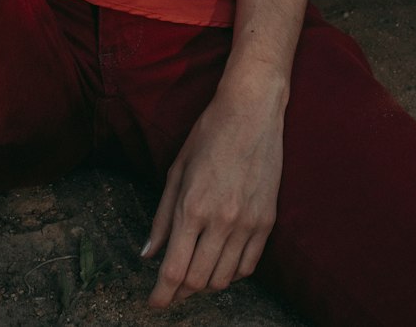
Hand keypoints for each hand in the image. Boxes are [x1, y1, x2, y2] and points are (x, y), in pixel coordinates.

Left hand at [143, 77, 284, 306]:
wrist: (252, 111)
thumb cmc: (209, 134)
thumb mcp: (176, 170)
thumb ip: (163, 216)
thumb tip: (148, 254)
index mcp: (193, 207)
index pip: (175, 270)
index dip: (162, 295)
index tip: (154, 304)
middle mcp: (221, 220)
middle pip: (198, 280)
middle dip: (180, 292)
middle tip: (171, 287)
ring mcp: (248, 222)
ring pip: (223, 279)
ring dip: (205, 284)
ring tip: (195, 272)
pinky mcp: (267, 220)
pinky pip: (249, 265)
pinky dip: (232, 273)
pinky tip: (221, 262)